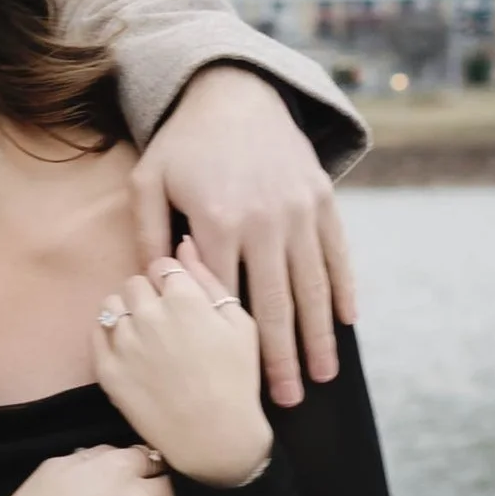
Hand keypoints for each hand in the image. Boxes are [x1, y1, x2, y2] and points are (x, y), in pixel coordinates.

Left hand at [92, 241, 273, 486]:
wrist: (215, 437)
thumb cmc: (236, 380)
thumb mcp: (240, 324)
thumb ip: (209, 279)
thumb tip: (185, 244)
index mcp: (184, 298)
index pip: (163, 265)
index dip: (173, 282)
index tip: (182, 301)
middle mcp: (149, 313)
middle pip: (135, 282)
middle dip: (149, 295)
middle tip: (166, 321)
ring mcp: (124, 342)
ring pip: (113, 304)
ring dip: (128, 312)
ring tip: (146, 336)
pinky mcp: (107, 369)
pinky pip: (97, 332)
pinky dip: (110, 334)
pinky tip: (130, 350)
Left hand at [130, 65, 356, 405]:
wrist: (236, 92)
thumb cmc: (184, 144)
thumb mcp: (148, 182)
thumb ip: (148, 236)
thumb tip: (151, 289)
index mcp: (217, 221)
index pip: (225, 299)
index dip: (232, 346)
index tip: (236, 385)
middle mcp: (264, 220)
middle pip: (275, 305)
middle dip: (282, 359)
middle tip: (286, 403)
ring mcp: (298, 211)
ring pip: (312, 287)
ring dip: (319, 337)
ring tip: (322, 377)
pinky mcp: (322, 200)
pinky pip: (336, 254)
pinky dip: (343, 291)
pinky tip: (346, 324)